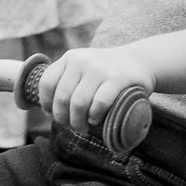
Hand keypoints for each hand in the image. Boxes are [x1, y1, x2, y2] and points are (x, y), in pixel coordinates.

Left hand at [40, 46, 154, 141]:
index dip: (46, 104)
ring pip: (79, 103)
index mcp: (70, 58)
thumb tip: (45, 108)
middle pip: (62, 98)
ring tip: (83, 127)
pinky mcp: (118, 78)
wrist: (140, 61)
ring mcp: (100, 68)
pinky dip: (95, 115)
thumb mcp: (84, 66)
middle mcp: (82, 60)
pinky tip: (96, 120)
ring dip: (78, 122)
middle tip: (73, 126)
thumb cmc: (107, 72)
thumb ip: (67, 79)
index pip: (47, 83)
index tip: (52, 114)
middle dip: (64, 118)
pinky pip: (99, 102)